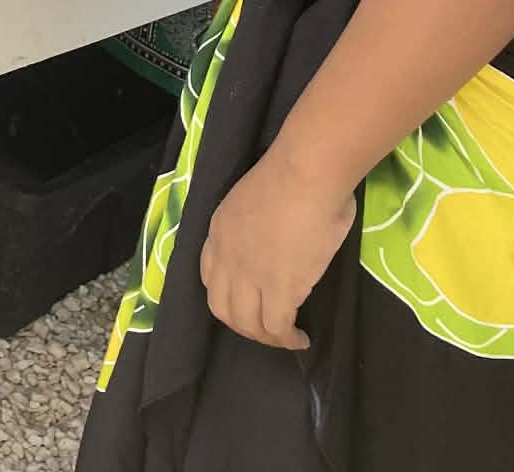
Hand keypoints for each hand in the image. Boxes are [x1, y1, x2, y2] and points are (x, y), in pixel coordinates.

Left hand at [201, 149, 355, 350]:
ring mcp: (251, 275)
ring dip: (265, 338)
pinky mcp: (280, 288)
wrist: (304, 175)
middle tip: (265, 329)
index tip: (246, 300)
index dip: (226, 293)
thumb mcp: (250, 199)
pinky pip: (277, 327)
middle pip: (222, 307)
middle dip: (242, 325)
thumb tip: (276, 236)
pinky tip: (301, 339)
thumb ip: (254, 223)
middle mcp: (227, 257)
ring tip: (285, 338)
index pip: (208, 275)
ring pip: (247, 323)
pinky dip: (288, 339)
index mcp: (218, 232)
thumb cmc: (291, 175)